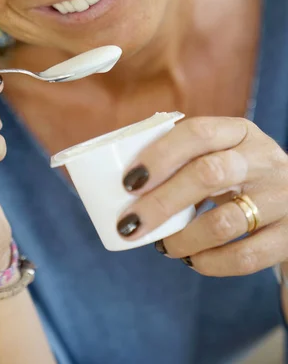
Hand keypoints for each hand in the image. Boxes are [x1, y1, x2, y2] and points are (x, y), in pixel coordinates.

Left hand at [118, 116, 287, 275]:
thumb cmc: (240, 176)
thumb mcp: (222, 154)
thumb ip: (185, 160)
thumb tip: (123, 184)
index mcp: (240, 131)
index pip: (197, 133)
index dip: (159, 156)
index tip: (129, 182)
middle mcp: (264, 159)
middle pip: (209, 174)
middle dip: (162, 202)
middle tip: (131, 223)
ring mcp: (282, 197)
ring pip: (225, 222)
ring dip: (184, 239)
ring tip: (163, 246)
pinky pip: (246, 256)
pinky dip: (211, 263)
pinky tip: (193, 260)